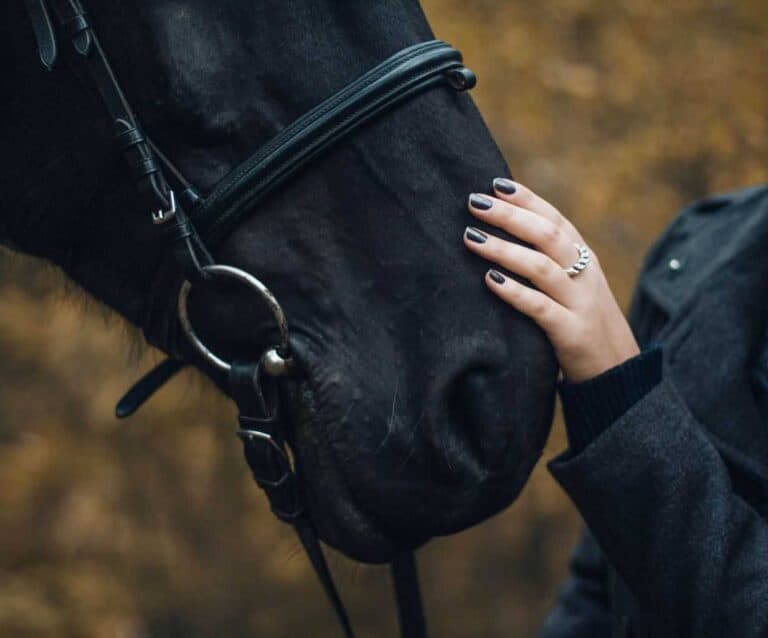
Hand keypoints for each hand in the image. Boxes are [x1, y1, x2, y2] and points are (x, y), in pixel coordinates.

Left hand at [462, 178, 639, 382]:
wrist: (618, 373)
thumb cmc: (583, 323)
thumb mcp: (574, 286)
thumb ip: (550, 262)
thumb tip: (505, 235)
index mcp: (584, 259)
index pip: (555, 219)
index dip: (526, 200)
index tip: (494, 184)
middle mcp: (584, 275)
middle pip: (546, 235)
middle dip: (508, 215)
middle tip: (473, 202)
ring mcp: (580, 303)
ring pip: (541, 267)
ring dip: (503, 249)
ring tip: (470, 237)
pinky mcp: (572, 333)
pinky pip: (541, 308)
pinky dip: (514, 292)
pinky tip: (489, 281)